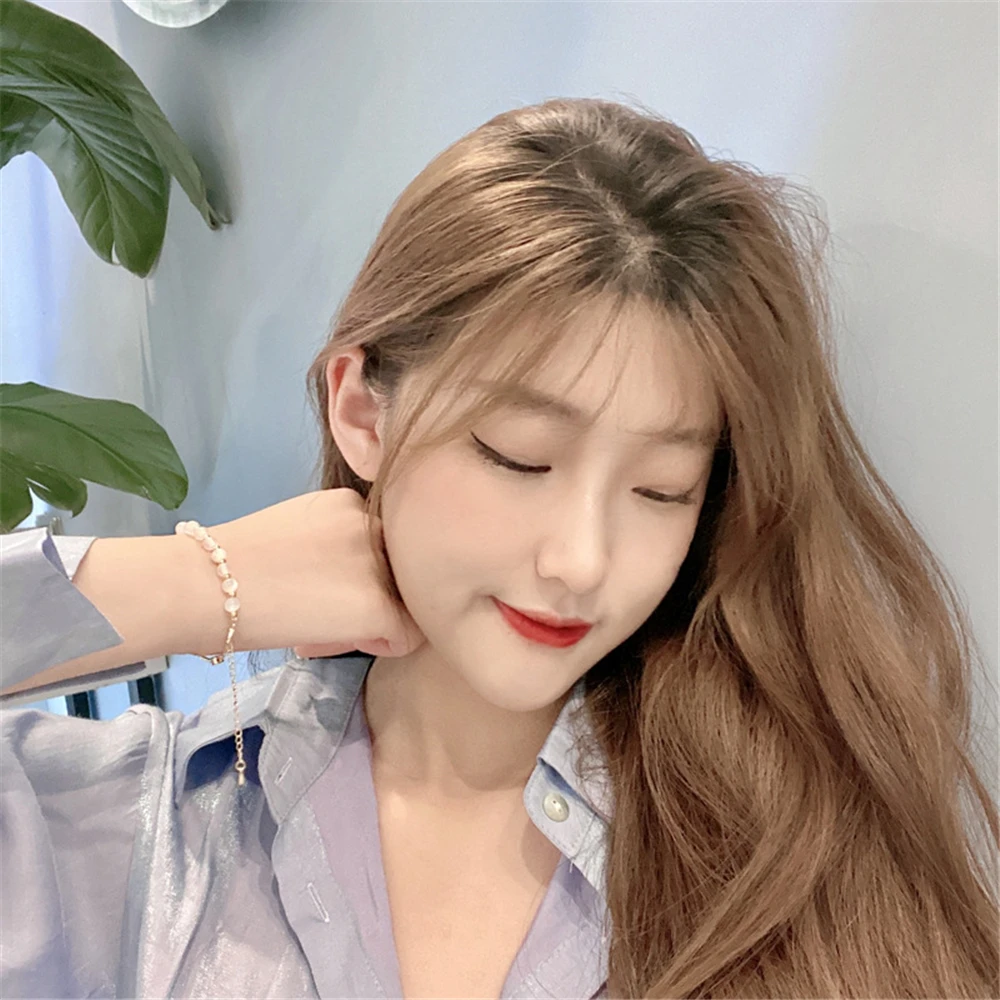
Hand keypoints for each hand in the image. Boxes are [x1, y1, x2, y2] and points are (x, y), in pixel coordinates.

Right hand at [206, 489, 425, 659]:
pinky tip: (331, 643)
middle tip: (318, 618)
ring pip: (404, 603)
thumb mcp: (292, 534)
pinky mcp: (378, 606)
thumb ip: (329, 549)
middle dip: (365, 599)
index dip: (352, 576)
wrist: (200, 585)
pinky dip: (379, 647)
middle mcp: (372, 524)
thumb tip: (347, 584)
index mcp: (349, 503)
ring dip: (371, 624)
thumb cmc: (226, 566)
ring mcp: (378, 564)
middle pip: (395, 573)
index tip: (312, 592)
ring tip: (321, 633)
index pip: (378, 546)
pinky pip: (406, 635)